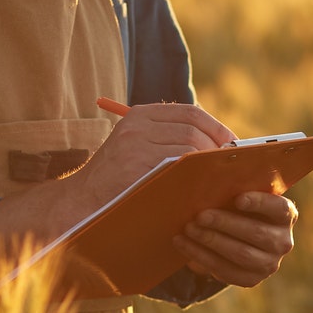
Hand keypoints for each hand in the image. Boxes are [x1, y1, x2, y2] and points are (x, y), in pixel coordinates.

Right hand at [70, 103, 235, 207]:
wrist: (81, 200)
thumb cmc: (114, 179)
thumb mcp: (135, 146)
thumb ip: (166, 138)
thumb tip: (214, 142)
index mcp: (140, 115)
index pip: (190, 112)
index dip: (216, 126)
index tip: (231, 142)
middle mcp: (138, 124)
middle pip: (193, 128)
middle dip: (216, 146)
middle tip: (228, 164)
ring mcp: (136, 144)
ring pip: (190, 146)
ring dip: (208, 162)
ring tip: (217, 175)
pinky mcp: (137, 165)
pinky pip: (179, 165)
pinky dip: (196, 174)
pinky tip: (202, 184)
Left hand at [172, 191, 296, 287]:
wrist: (239, 237)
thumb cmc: (238, 208)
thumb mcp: (242, 196)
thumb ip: (234, 190)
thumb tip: (210, 182)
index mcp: (286, 215)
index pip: (279, 209)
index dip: (260, 204)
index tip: (238, 199)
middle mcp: (283, 241)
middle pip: (256, 233)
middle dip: (225, 223)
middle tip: (200, 216)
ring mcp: (270, 264)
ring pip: (241, 254)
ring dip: (211, 241)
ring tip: (189, 229)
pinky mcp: (252, 279)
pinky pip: (226, 271)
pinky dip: (202, 257)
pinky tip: (185, 246)